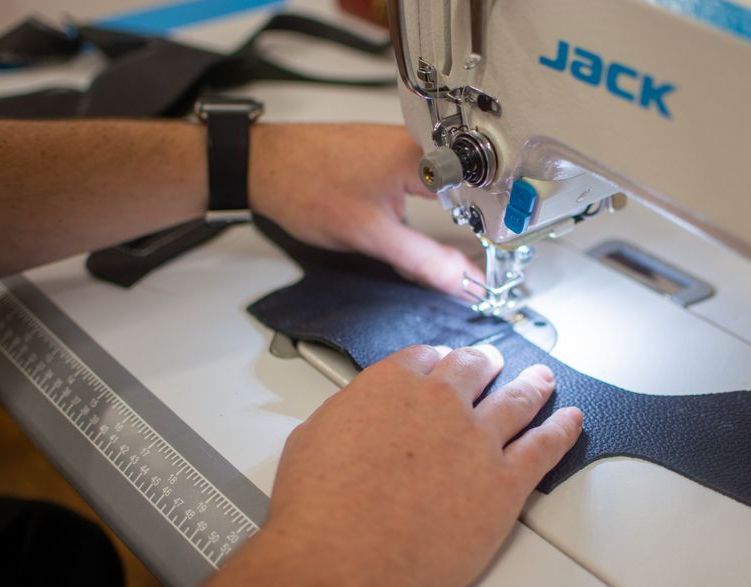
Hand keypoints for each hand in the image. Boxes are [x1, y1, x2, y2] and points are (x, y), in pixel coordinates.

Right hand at [197, 345, 582, 586]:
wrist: (342, 560)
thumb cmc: (319, 509)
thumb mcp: (312, 438)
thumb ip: (347, 413)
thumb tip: (355, 413)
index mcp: (393, 385)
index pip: (426, 358)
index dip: (438, 360)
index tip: (444, 362)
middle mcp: (441, 404)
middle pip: (475, 369)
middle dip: (485, 364)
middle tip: (493, 362)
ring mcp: (477, 440)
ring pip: (518, 399)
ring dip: (533, 385)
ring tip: (542, 379)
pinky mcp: (504, 484)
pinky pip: (545, 447)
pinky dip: (562, 430)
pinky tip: (570, 421)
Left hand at [250, 123, 482, 295]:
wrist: (262, 166)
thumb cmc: (303, 186)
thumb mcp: (370, 235)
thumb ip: (422, 261)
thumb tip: (461, 281)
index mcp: (421, 155)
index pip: (479, 193)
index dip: (488, 231)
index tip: (487, 261)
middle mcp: (416, 141)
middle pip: (464, 190)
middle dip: (465, 226)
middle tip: (462, 258)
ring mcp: (401, 144)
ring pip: (442, 188)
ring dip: (441, 215)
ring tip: (427, 235)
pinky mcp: (387, 151)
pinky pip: (420, 181)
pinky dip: (420, 204)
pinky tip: (401, 216)